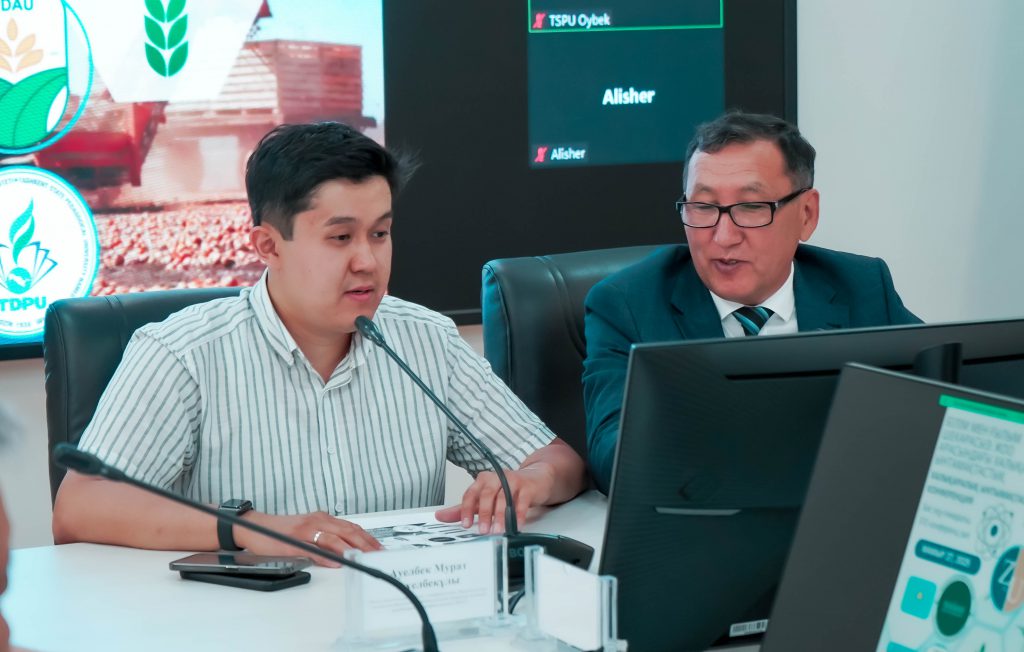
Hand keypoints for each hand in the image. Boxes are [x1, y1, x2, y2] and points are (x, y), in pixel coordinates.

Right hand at [235, 511, 381, 566]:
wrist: (254, 527)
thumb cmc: (281, 531)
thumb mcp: (308, 531)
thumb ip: (326, 537)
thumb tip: (345, 549)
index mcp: (322, 519)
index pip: (351, 527)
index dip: (367, 537)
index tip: (379, 547)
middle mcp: (316, 521)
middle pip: (347, 531)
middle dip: (365, 543)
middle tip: (377, 554)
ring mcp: (304, 531)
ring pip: (332, 538)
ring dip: (349, 549)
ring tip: (362, 557)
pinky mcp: (292, 542)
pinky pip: (311, 549)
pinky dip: (324, 556)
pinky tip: (335, 562)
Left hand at [435, 465, 555, 533]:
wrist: (534, 479)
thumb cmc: (507, 490)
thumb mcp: (484, 498)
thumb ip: (464, 508)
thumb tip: (440, 516)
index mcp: (483, 480)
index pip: (471, 493)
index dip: (466, 509)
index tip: (465, 524)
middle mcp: (497, 477)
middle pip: (487, 495)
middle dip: (484, 514)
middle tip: (483, 530)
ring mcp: (513, 480)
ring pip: (504, 498)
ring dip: (501, 516)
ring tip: (498, 531)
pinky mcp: (527, 486)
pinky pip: (522, 501)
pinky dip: (519, 514)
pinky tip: (517, 525)